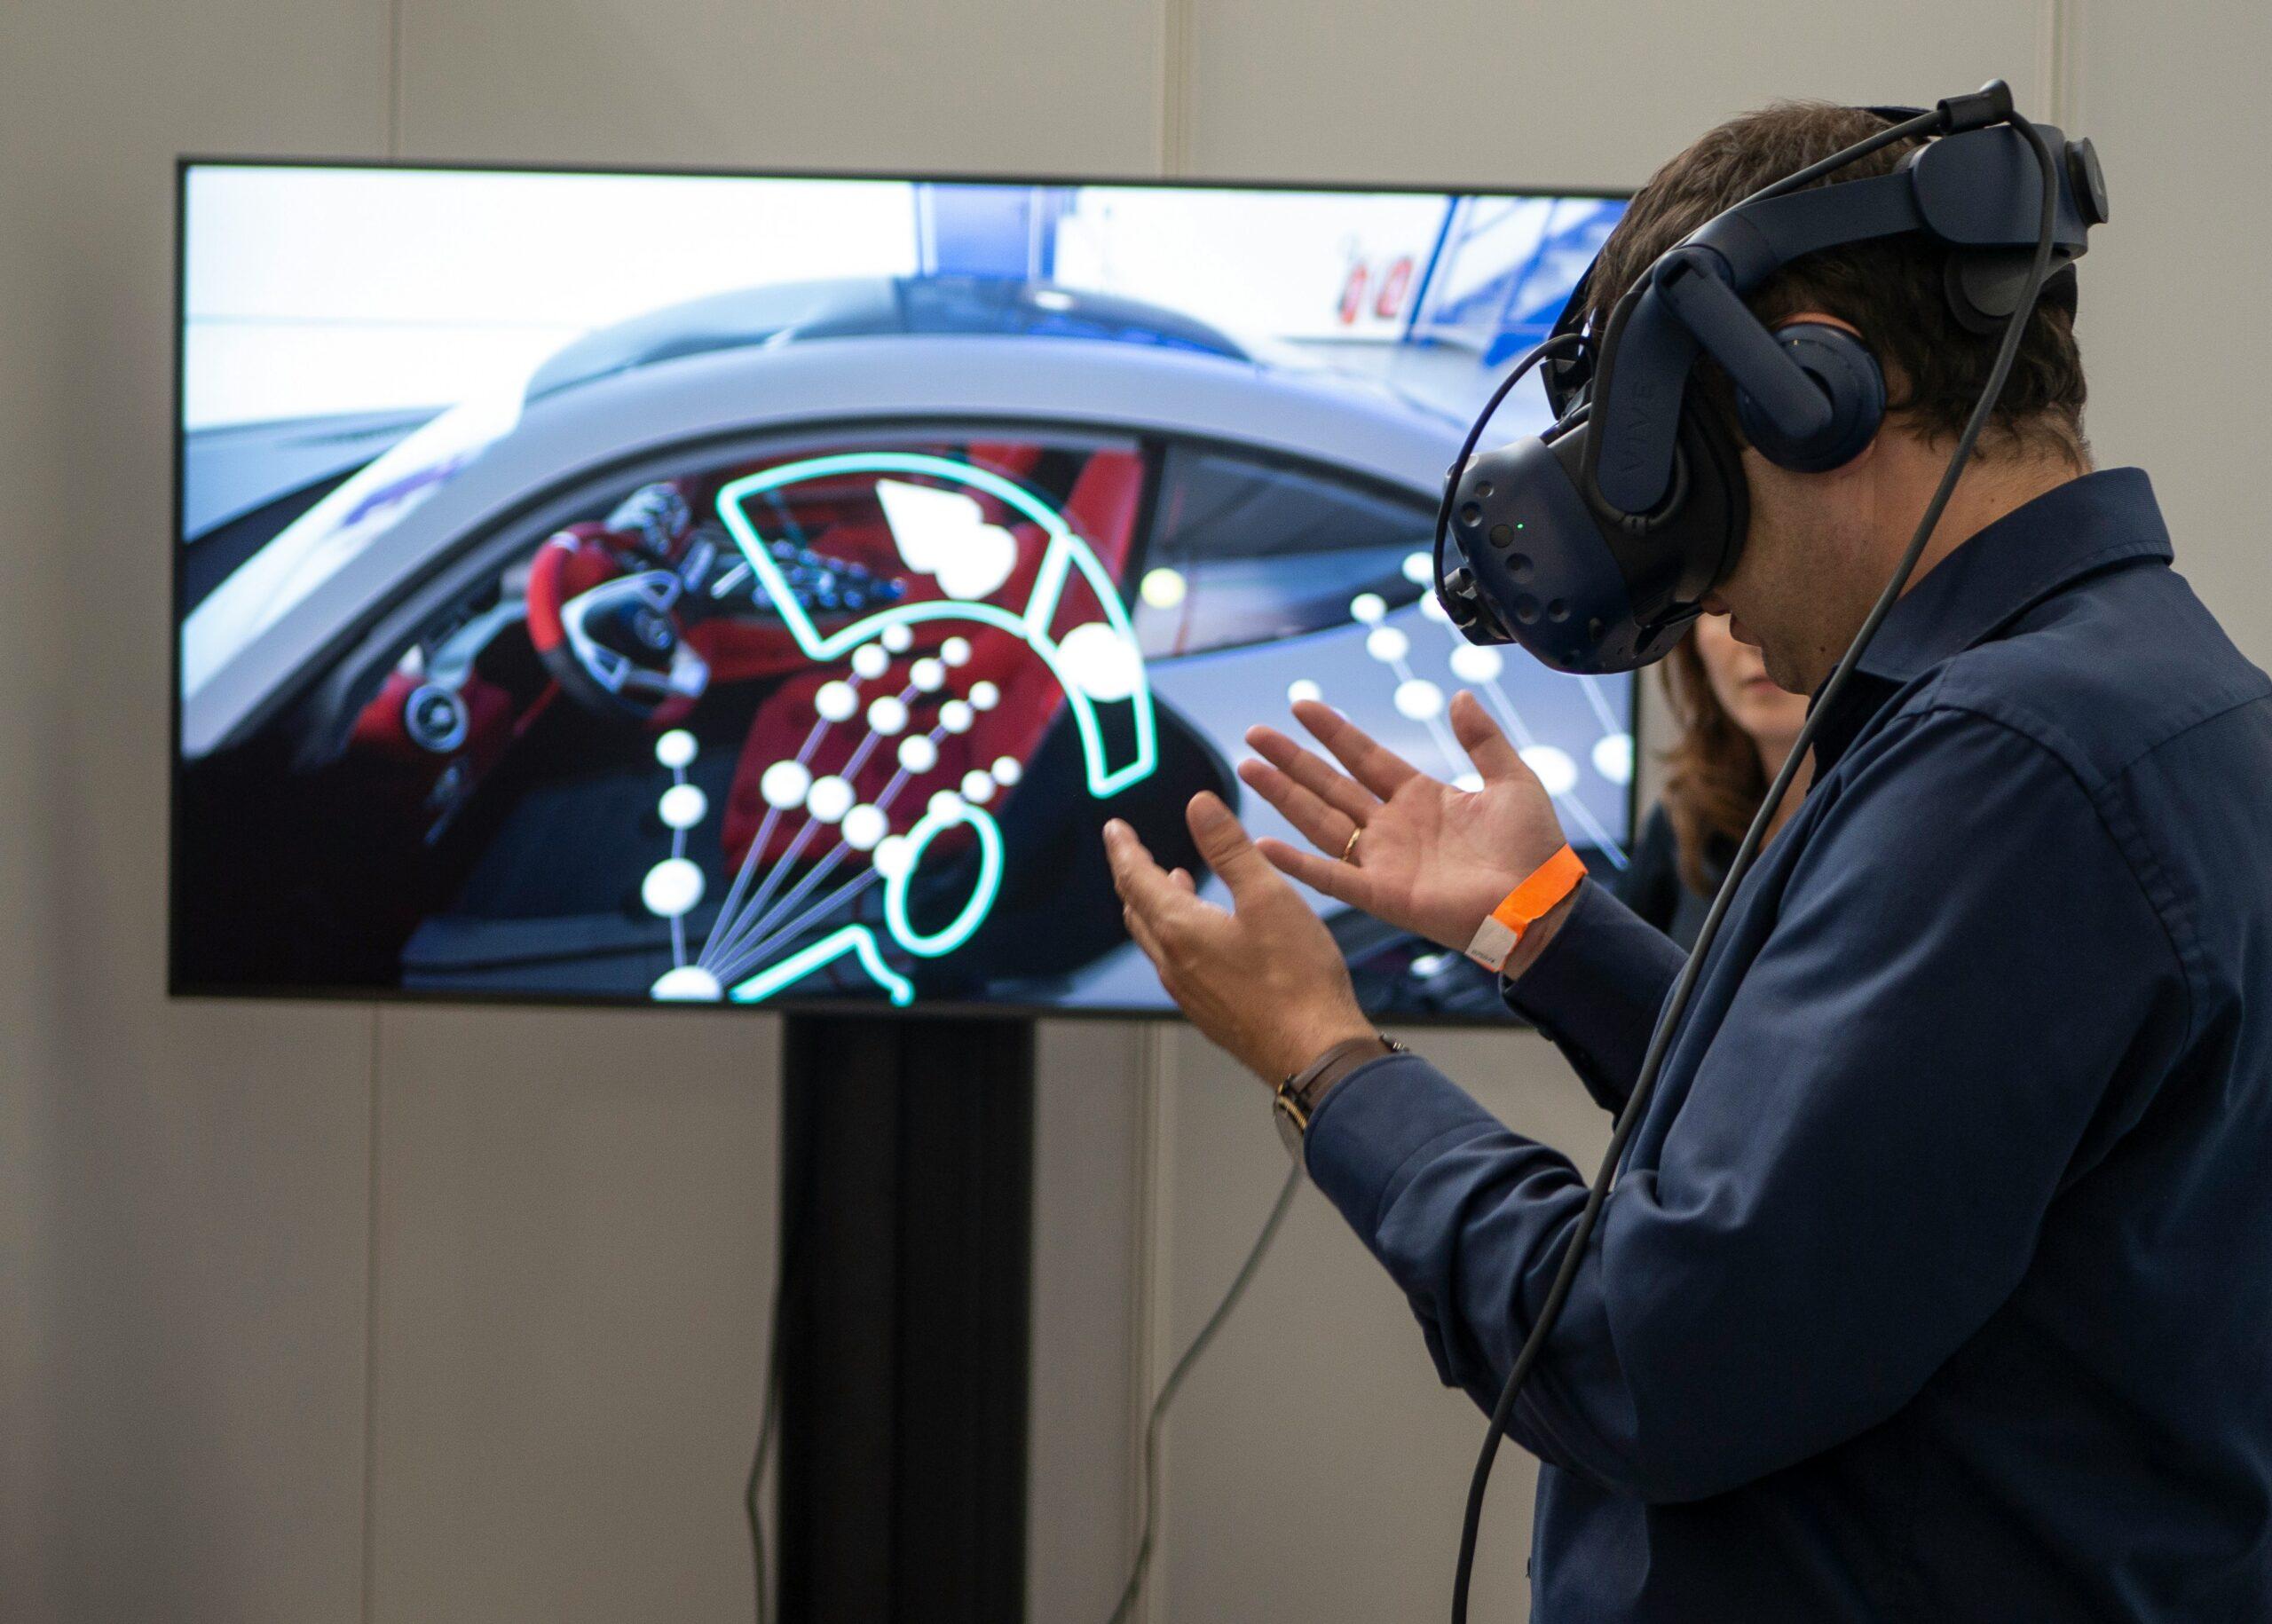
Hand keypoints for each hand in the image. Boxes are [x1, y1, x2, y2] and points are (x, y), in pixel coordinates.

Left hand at [1104, 793, 1374, 1082]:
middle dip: (1134, 875)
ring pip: (1156, 939)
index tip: (1115, 829)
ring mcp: (1188, 992)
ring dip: (1155, 905)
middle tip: (1134, 851)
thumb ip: (1230, 848)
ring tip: (1172, 881)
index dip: (1123, 848)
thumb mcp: (1267, 896)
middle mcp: (1173, 963)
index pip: (1135, 878)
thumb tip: (1199, 806)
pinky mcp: (1208, 1011)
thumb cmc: (1297, 978)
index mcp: (1180, 929)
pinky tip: (1204, 933)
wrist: (1314, 1052)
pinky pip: (1175, 964)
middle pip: (1137, 909)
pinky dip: (1175, 934)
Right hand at [1238, 691, 1566, 955]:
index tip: (1300, 705)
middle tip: (1254, 735)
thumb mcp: (1512, 779)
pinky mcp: (1381, 895)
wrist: (1540, 902)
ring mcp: (1382, 861)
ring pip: (1320, 821)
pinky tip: (1263, 845)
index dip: (1333, 731)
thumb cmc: (1533, 847)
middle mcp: (1392, 827)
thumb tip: (1459, 696)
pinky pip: (1330, 877)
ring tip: (1248, 770)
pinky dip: (1296, 864)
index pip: (1364, 756)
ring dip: (1283, 797)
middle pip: (1329, 785)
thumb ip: (1482, 739)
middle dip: (1291, 760)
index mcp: (1420, 797)